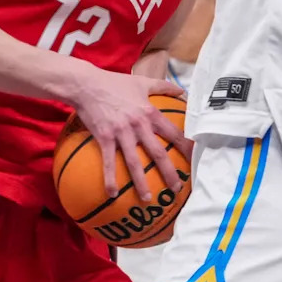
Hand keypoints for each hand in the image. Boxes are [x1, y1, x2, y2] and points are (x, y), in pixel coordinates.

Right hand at [73, 67, 190, 201]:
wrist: (87, 84)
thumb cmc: (115, 83)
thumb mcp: (142, 82)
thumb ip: (163, 86)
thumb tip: (182, 90)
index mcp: (149, 112)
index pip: (173, 133)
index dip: (186, 147)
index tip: (194, 160)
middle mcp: (138, 124)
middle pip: (158, 153)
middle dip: (169, 173)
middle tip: (176, 188)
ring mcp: (121, 132)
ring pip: (134, 162)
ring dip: (141, 182)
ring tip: (148, 198)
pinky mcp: (104, 137)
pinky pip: (108, 162)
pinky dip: (111, 179)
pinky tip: (113, 194)